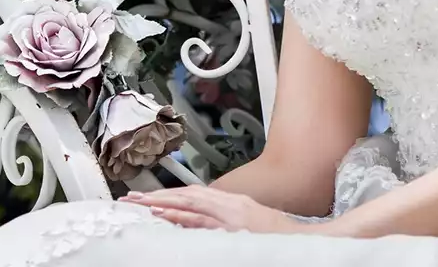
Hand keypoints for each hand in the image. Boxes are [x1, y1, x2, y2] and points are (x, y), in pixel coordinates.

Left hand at [120, 185, 312, 233]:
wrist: (306, 241)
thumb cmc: (281, 237)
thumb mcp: (248, 225)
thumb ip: (224, 222)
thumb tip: (198, 226)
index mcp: (233, 203)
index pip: (193, 195)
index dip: (168, 196)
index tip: (145, 199)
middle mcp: (230, 205)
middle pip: (187, 196)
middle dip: (157, 197)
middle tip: (130, 200)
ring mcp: (231, 215)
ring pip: (190, 204)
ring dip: (162, 203)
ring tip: (138, 205)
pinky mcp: (234, 227)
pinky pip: (202, 220)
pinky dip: (182, 216)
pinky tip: (164, 215)